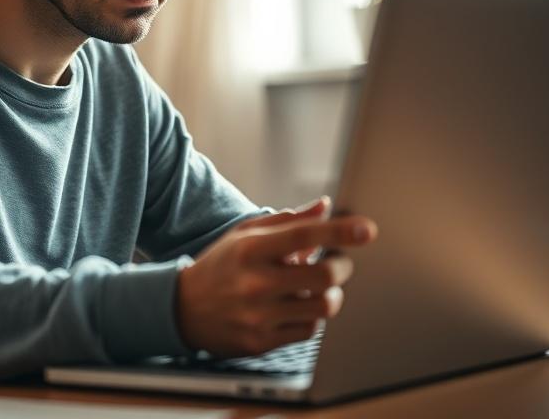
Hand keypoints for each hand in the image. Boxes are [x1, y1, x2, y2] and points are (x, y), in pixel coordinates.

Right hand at [174, 199, 376, 357]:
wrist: (182, 308)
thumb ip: (288, 221)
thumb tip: (325, 206)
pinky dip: (313, 317)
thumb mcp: (245, 234)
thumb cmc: (221, 266)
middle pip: (323, 277)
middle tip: (339, 263)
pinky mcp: (261, 342)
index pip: (303, 235)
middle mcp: (255, 282)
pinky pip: (309, 331)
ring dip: (331, 295)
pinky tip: (300, 307)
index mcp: (250, 249)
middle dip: (341, 267)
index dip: (339, 231)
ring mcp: (258, 315)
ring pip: (322, 307)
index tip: (367, 229)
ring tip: (321, 287)